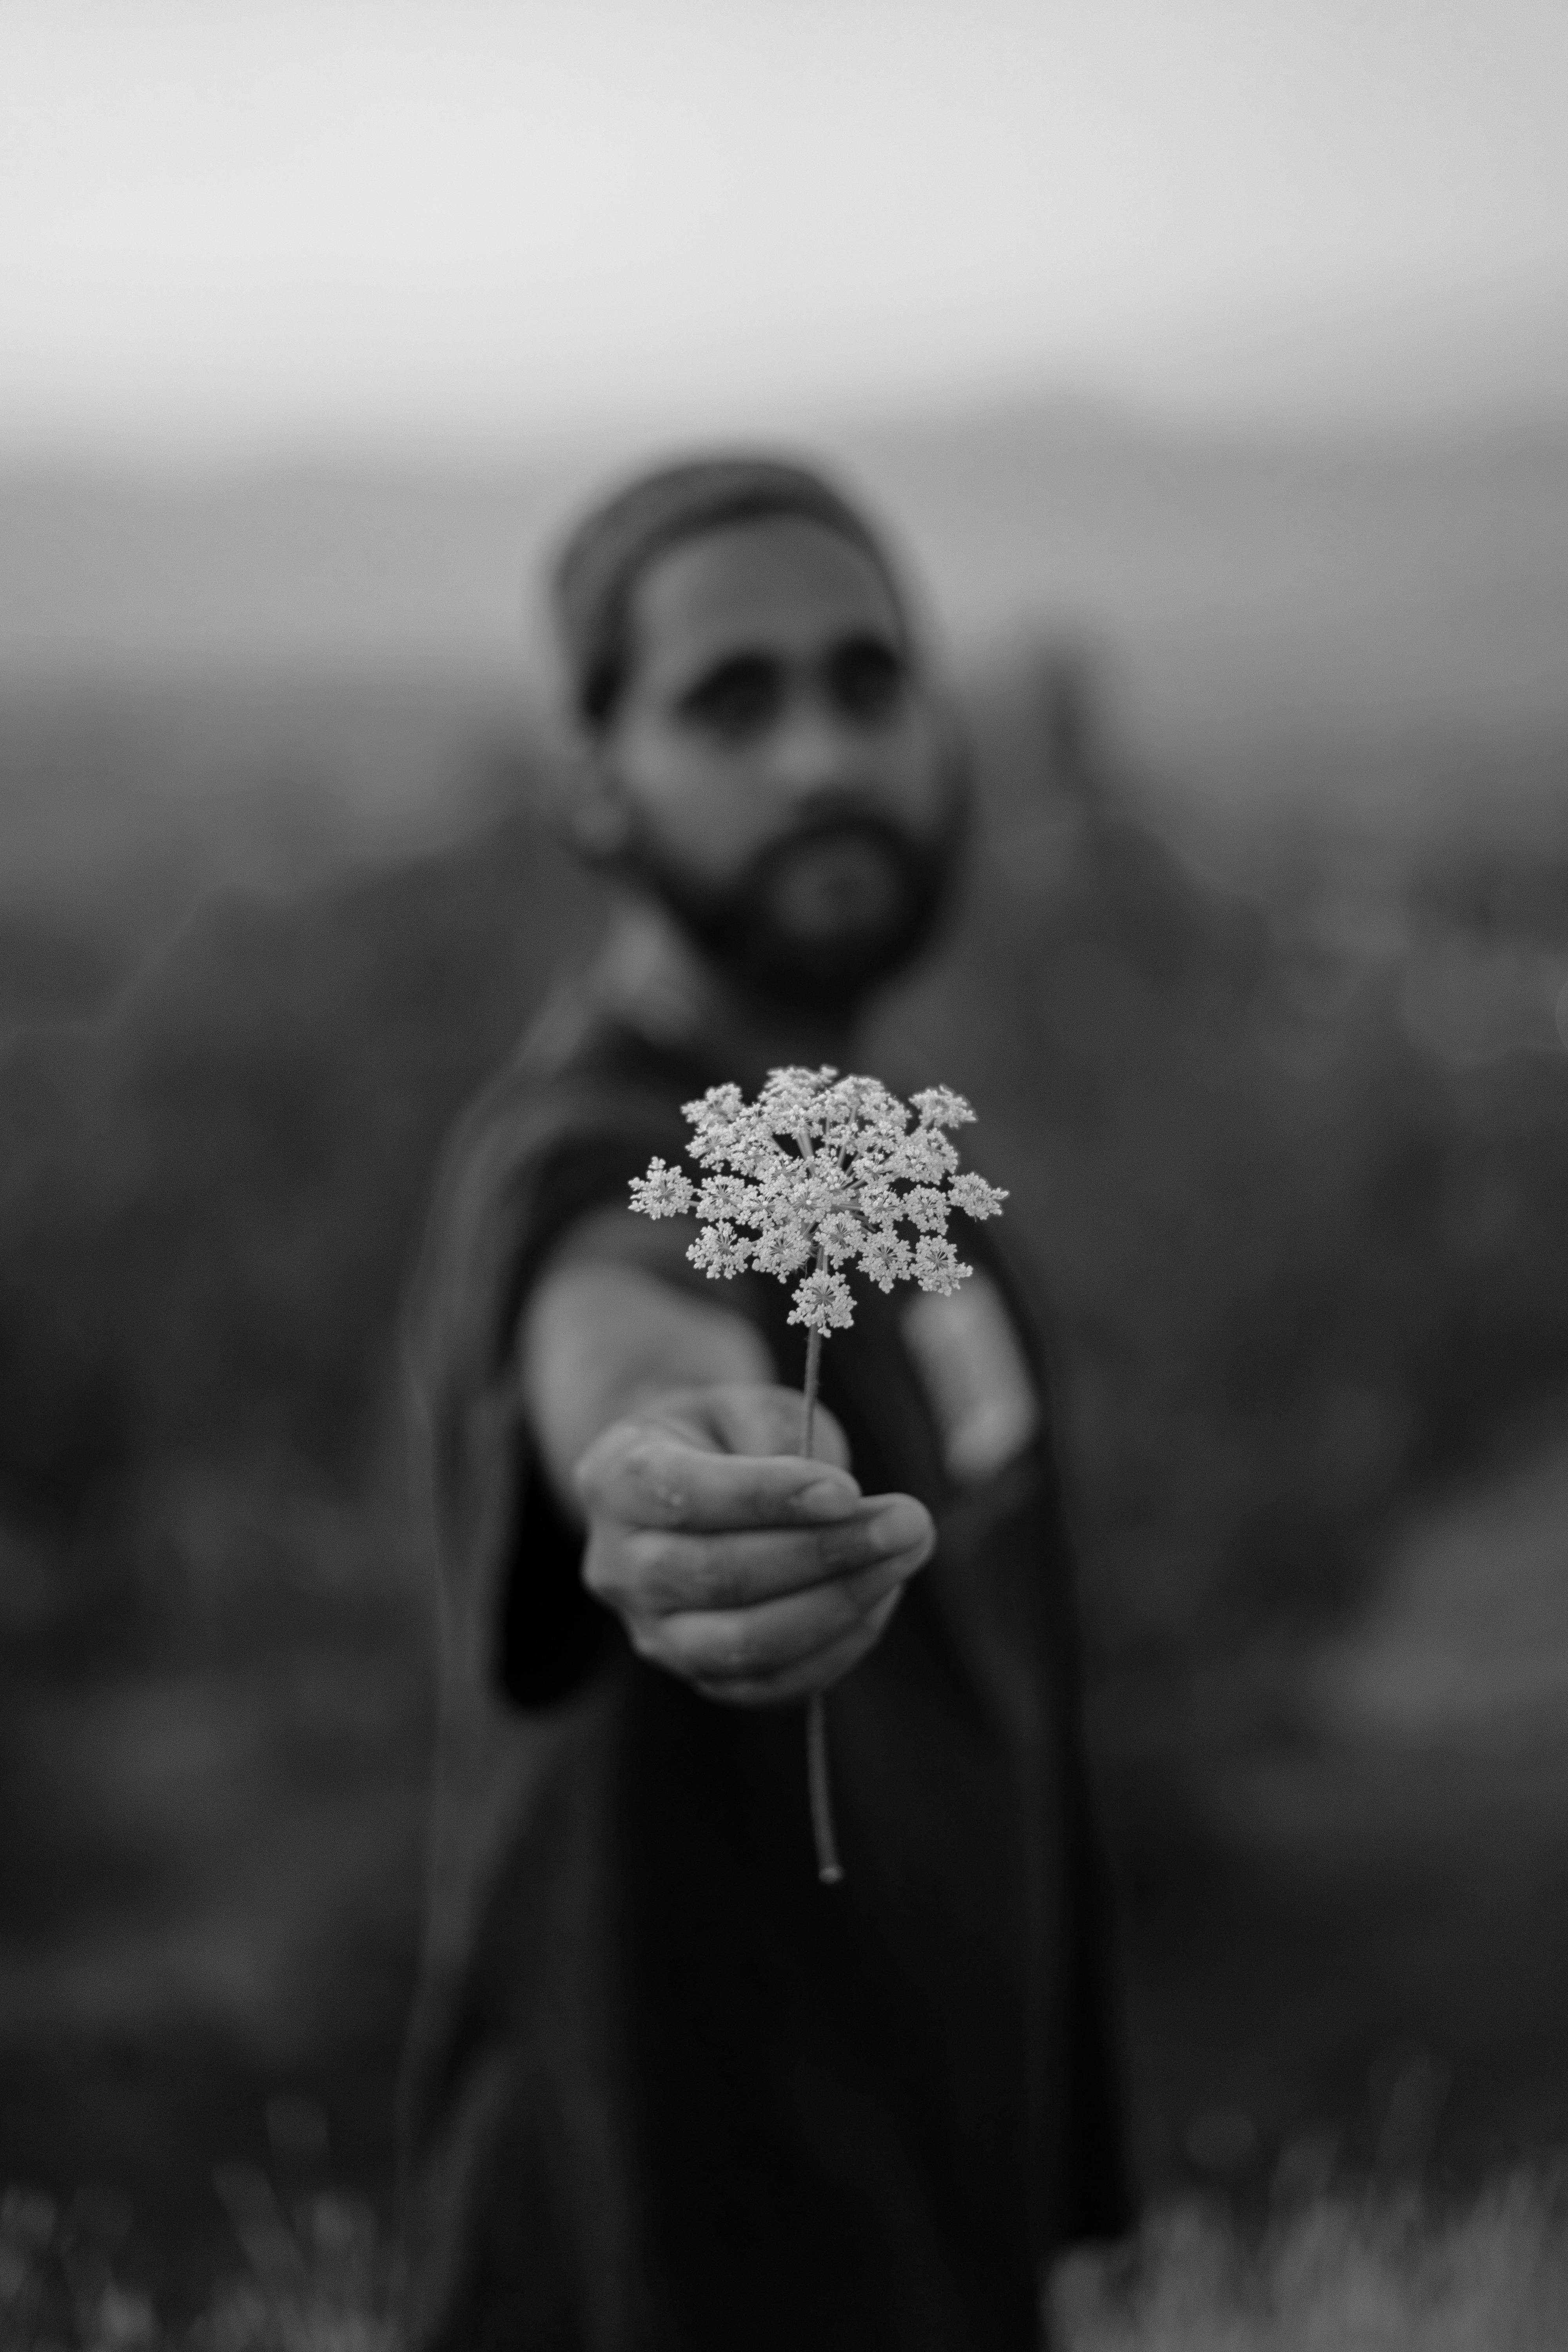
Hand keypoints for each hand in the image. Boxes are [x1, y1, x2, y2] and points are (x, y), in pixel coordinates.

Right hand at [574, 1383, 933, 1704]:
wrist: (685, 1484)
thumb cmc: (724, 1436)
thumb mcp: (745, 1403)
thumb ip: (780, 1432)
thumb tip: (836, 1499)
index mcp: (614, 1477)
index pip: (684, 1495)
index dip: (766, 1495)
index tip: (848, 1489)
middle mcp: (617, 1565)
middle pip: (717, 1576)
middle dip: (822, 1553)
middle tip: (909, 1523)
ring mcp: (652, 1631)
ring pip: (743, 1643)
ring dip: (838, 1605)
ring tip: (906, 1557)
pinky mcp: (697, 1673)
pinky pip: (768, 1684)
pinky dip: (834, 1649)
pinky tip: (880, 1600)